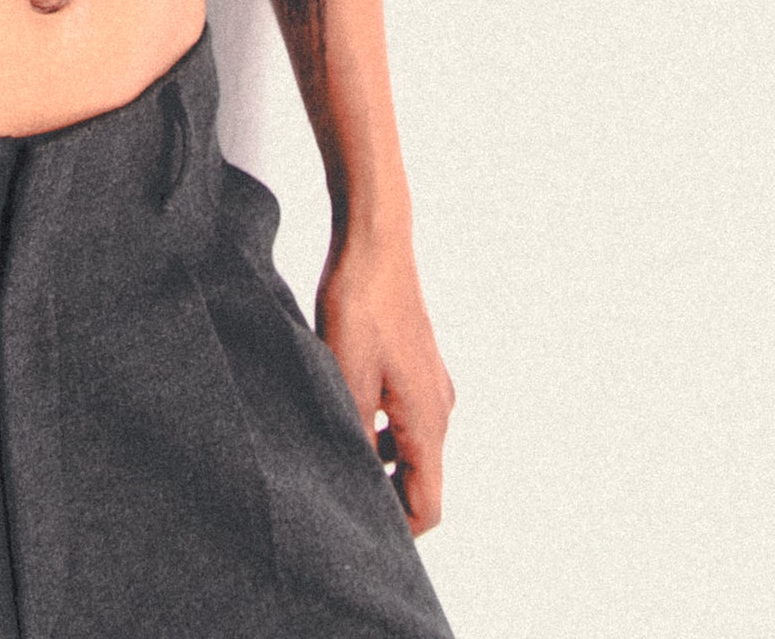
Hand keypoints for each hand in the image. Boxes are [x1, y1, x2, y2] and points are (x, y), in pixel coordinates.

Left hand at [315, 234, 454, 532]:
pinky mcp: (418, 364)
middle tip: (338, 494)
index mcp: (427, 422)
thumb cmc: (360, 305)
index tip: (358, 530)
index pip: (427, 506)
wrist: (375, 242)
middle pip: (421, 480)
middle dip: (386, 497)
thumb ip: (352, 436)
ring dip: (380, 463)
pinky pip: (405, 416)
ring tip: (335, 455)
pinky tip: (345, 411)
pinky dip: (381, 430)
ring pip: (412, 448)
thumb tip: (350, 484)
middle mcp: (439, 409)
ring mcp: (431, 384)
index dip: (399, 531)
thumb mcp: (345, 377)